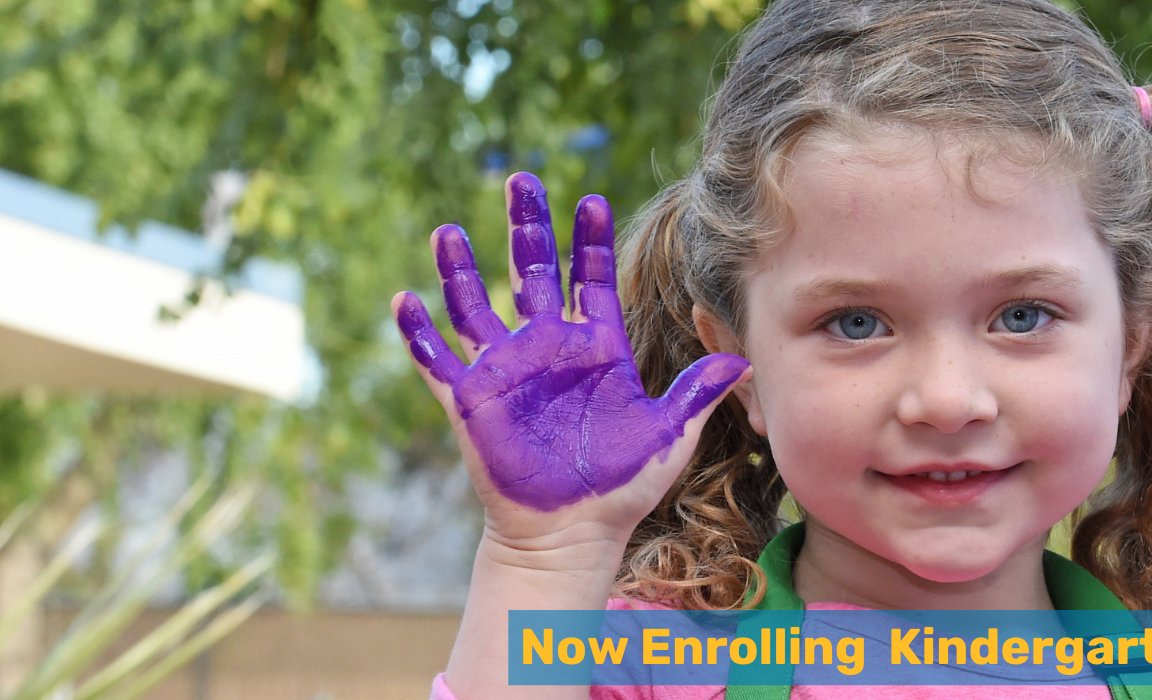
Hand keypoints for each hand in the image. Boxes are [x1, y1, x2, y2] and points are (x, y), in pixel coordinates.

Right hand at [392, 172, 748, 547]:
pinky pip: (438, 361)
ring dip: (461, 269)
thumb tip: (746, 359)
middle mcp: (547, 348)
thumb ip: (699, 391)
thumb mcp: (669, 434)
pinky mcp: (471, 401)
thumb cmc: (622, 485)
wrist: (574, 533)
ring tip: (450, 231)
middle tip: (521, 178)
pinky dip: (420, 333)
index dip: (590, 241)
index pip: (590, 279)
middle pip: (532, 273)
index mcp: (593, 347)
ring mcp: (505, 371)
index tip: (592, 200)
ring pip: (476, 306)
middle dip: (527, 226)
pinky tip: (405, 299)